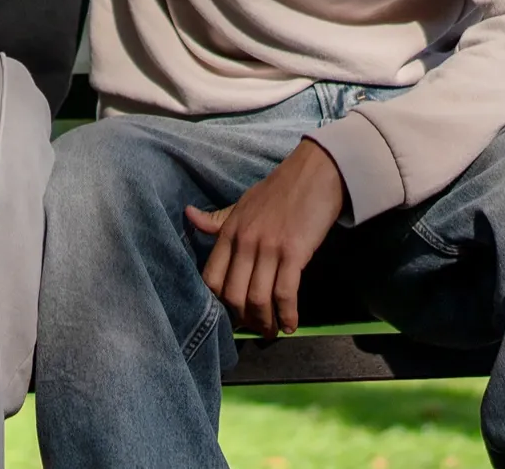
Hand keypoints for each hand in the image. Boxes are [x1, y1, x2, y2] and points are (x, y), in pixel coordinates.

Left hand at [184, 139, 347, 336]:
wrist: (315, 172)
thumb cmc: (280, 189)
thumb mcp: (242, 203)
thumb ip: (218, 219)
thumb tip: (189, 215)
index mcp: (229, 231)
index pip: (211, 278)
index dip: (218, 304)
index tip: (230, 315)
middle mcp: (244, 242)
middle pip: (233, 294)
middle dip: (243, 318)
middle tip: (254, 328)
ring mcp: (268, 248)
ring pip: (258, 298)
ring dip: (265, 322)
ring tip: (272, 331)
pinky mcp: (294, 252)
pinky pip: (285, 293)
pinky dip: (287, 314)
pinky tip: (291, 324)